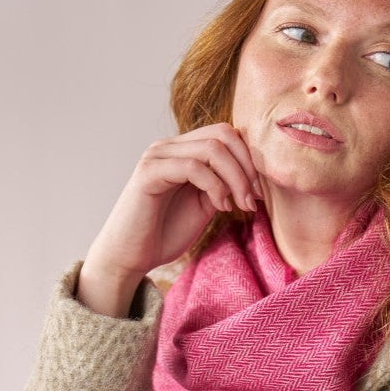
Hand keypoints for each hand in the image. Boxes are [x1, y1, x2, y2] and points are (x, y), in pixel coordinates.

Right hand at [84, 124, 262, 284]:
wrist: (130, 256)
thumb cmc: (165, 233)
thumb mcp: (204, 205)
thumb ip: (223, 184)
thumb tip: (252, 176)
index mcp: (183, 150)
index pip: (226, 133)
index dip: (249, 159)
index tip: (258, 193)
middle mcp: (169, 146)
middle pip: (223, 134)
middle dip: (247, 167)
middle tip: (253, 200)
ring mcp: (158, 156)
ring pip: (212, 148)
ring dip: (236, 178)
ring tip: (240, 206)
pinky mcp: (149, 172)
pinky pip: (193, 167)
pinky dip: (216, 186)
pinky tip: (221, 207)